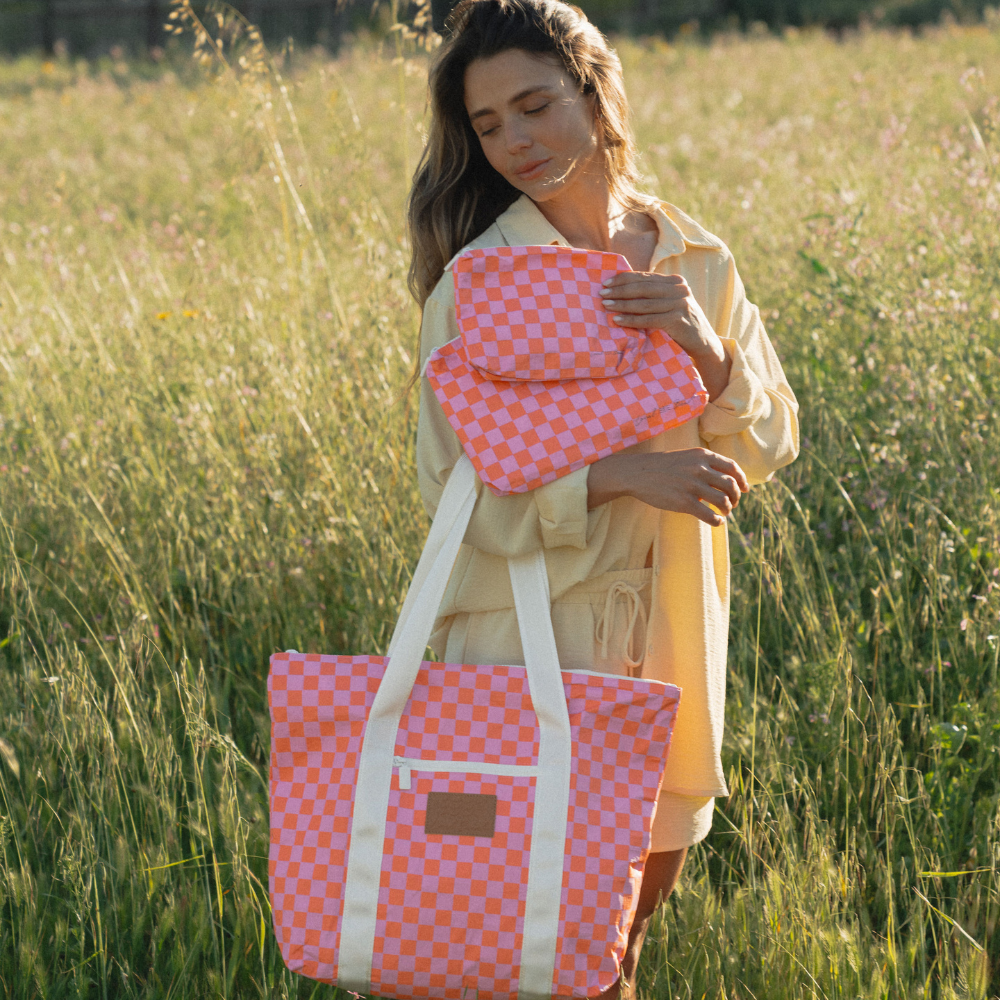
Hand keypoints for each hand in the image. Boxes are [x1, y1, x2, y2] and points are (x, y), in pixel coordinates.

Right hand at [587, 448, 748, 526]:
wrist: (638, 473)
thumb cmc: (662, 466)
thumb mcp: (686, 457)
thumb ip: (705, 464)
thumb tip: (725, 479)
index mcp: (702, 456)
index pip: (732, 467)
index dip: (742, 480)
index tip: (745, 489)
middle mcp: (700, 469)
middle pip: (732, 485)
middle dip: (736, 497)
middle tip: (732, 504)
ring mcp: (692, 485)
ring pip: (724, 501)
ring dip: (727, 509)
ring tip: (723, 513)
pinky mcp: (684, 502)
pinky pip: (709, 515)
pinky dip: (717, 521)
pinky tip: (716, 522)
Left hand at [599, 272, 731, 398]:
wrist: (703, 343)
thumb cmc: (680, 323)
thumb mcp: (669, 303)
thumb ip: (654, 295)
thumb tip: (622, 290)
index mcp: (675, 281)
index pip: (644, 277)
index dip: (623, 279)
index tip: (606, 282)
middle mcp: (679, 289)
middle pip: (642, 287)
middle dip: (619, 290)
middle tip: (602, 294)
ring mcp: (680, 304)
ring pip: (644, 303)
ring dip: (622, 304)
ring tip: (605, 305)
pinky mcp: (678, 320)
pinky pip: (649, 319)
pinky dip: (631, 320)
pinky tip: (617, 320)